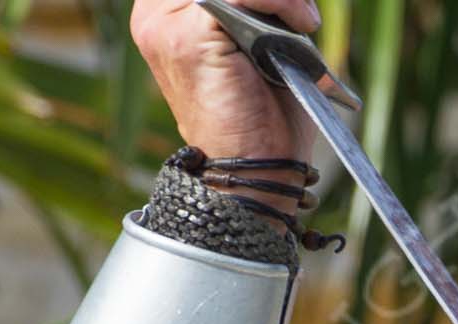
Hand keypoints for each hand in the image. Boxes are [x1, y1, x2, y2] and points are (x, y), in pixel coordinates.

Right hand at [131, 0, 317, 189]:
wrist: (254, 172)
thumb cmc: (261, 120)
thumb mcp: (256, 48)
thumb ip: (254, 10)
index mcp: (162, 14)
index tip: (289, 1)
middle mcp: (153, 16)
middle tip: (302, 11)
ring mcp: (164, 26)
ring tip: (304, 20)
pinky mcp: (187, 38)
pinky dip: (278, 1)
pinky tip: (302, 24)